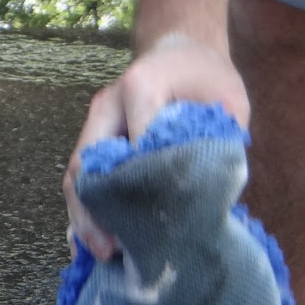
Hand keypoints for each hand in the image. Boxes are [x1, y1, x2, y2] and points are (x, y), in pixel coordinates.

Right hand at [63, 33, 248, 258]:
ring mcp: (94, 122)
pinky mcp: (93, 138)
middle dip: (95, 209)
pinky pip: (81, 176)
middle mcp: (107, 105)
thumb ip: (218, 140)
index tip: (154, 221)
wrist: (178, 52)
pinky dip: (84, 209)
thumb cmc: (206, 77)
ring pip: (76, 173)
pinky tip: (89, 240)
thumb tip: (208, 195)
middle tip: (111, 248)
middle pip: (88, 161)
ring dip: (83, 215)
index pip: (133, 141)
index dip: (139, 183)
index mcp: (140, 87)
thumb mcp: (228, 100)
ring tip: (100, 252)